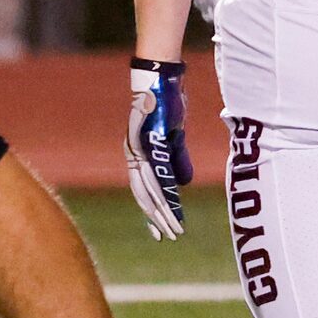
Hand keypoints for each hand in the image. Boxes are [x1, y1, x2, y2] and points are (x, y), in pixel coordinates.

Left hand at [125, 57, 190, 238]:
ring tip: (173, 228)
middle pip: (145, 195)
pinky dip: (166, 194)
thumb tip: (182, 183)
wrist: (161, 79)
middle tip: (166, 237)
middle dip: (157, 218)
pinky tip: (172, 207)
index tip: (160, 229)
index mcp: (139, 154)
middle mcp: (135, 155)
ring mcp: (140, 150)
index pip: (144, 189)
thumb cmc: (167, 103)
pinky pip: (158, 175)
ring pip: (151, 190)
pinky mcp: (149, 144)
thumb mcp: (174, 136)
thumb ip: (178, 159)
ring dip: (163, 212)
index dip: (152, 210)